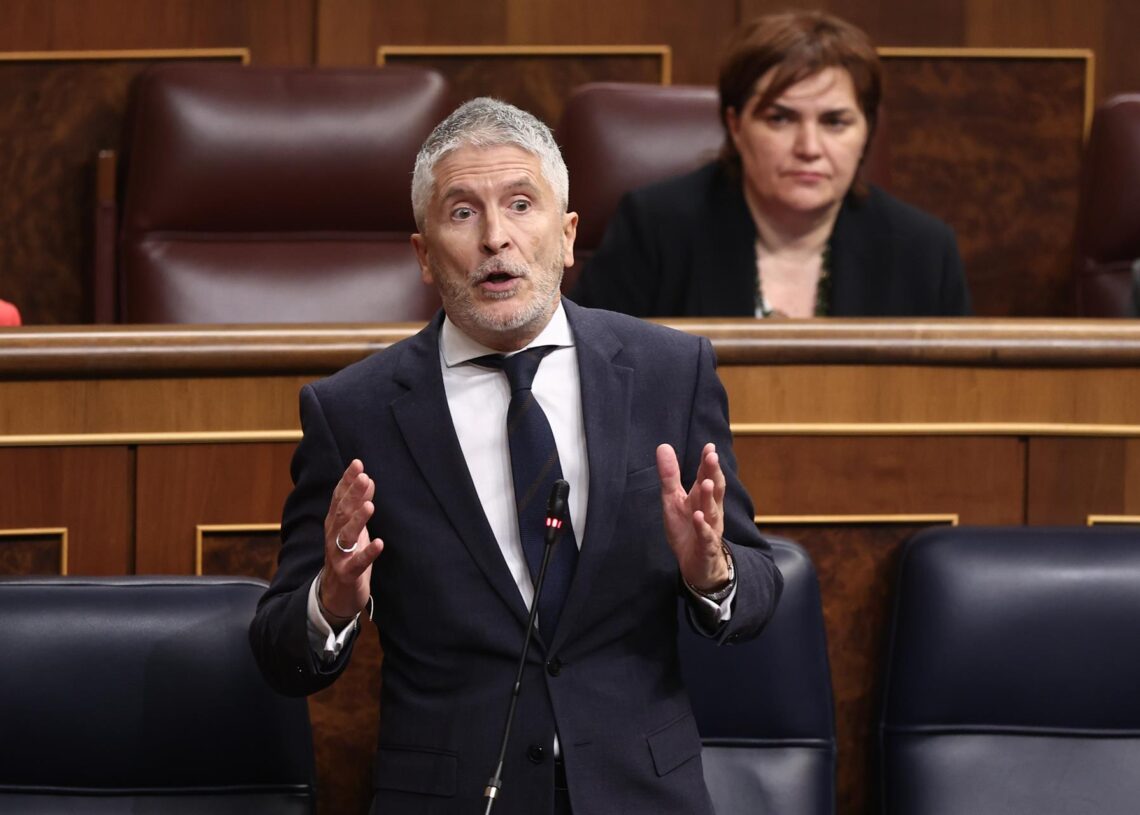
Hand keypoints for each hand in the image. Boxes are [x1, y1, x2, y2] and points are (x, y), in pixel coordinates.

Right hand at [320, 459, 383, 621]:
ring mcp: (339, 555)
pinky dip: (368, 553)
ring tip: (369, 505)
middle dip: (352, 495)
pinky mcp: (347, 574)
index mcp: (335, 524)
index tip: (357, 463)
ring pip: (346, 536)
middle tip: (364, 477)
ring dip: (357, 520)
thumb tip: (368, 479)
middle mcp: (333, 537)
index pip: (339, 498)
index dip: (347, 481)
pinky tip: (380, 543)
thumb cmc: (348, 556)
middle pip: (342, 513)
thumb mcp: (354, 528)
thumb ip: (359, 505)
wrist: (336, 595)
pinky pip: (357, 563)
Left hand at [656, 442, 729, 591]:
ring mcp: (710, 528)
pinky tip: (698, 517)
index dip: (707, 462)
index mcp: (701, 498)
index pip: (706, 476)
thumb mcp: (673, 500)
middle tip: (712, 457)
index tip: (709, 446)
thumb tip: (663, 446)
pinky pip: (706, 536)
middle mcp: (710, 510)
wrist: (697, 564)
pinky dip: (703, 527)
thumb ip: (670, 475)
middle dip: (713, 473)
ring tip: (705, 483)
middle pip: (713, 490)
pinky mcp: (706, 547)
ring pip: (712, 511)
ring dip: (709, 497)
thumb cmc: (687, 528)